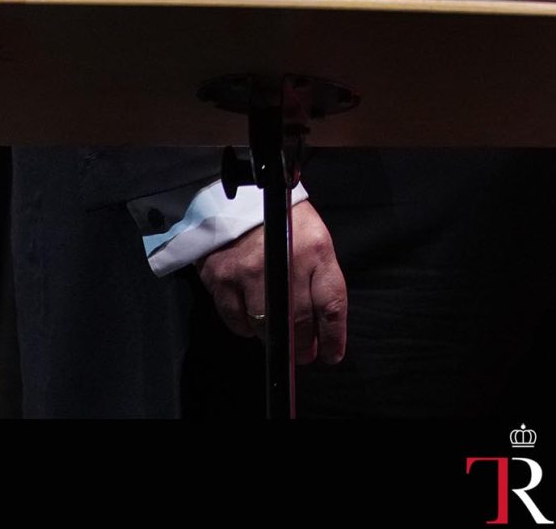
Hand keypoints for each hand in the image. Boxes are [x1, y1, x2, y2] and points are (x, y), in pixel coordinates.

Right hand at [199, 197, 346, 366]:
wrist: (237, 199)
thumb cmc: (283, 221)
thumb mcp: (314, 238)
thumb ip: (319, 276)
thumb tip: (322, 320)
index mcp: (316, 250)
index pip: (331, 302)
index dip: (334, 335)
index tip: (332, 354)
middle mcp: (285, 262)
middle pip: (299, 320)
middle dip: (304, 345)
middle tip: (306, 355)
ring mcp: (250, 272)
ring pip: (265, 325)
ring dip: (274, 340)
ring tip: (279, 342)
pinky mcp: (222, 279)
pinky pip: (236, 320)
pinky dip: (245, 328)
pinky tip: (252, 324)